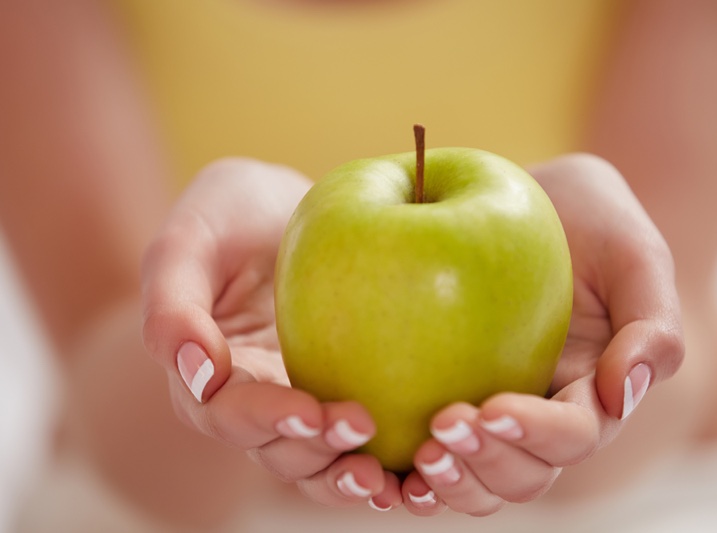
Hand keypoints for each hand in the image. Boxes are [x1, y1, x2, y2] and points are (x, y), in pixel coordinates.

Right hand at [141, 158, 395, 508]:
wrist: (280, 208)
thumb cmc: (228, 215)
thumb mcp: (189, 240)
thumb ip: (172, 302)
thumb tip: (194, 370)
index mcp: (208, 376)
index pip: (231, 413)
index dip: (268, 419)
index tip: (309, 412)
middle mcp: (256, 401)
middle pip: (281, 451)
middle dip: (319, 452)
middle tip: (362, 429)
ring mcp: (303, 400)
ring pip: (323, 459)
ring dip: (351, 473)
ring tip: (391, 475)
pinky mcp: (346, 392)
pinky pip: (365, 437)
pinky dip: (390, 458)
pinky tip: (422, 463)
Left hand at [395, 154, 684, 516]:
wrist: (534, 201)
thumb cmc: (592, 221)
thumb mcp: (635, 254)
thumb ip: (652, 323)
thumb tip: (621, 394)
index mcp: (592, 393)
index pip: (572, 434)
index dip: (535, 432)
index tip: (492, 406)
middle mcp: (541, 414)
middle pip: (522, 474)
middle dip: (486, 463)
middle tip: (441, 428)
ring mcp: (492, 410)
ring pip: (477, 479)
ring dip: (450, 479)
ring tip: (417, 452)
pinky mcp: (445, 395)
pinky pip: (430, 449)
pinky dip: (408, 468)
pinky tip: (380, 463)